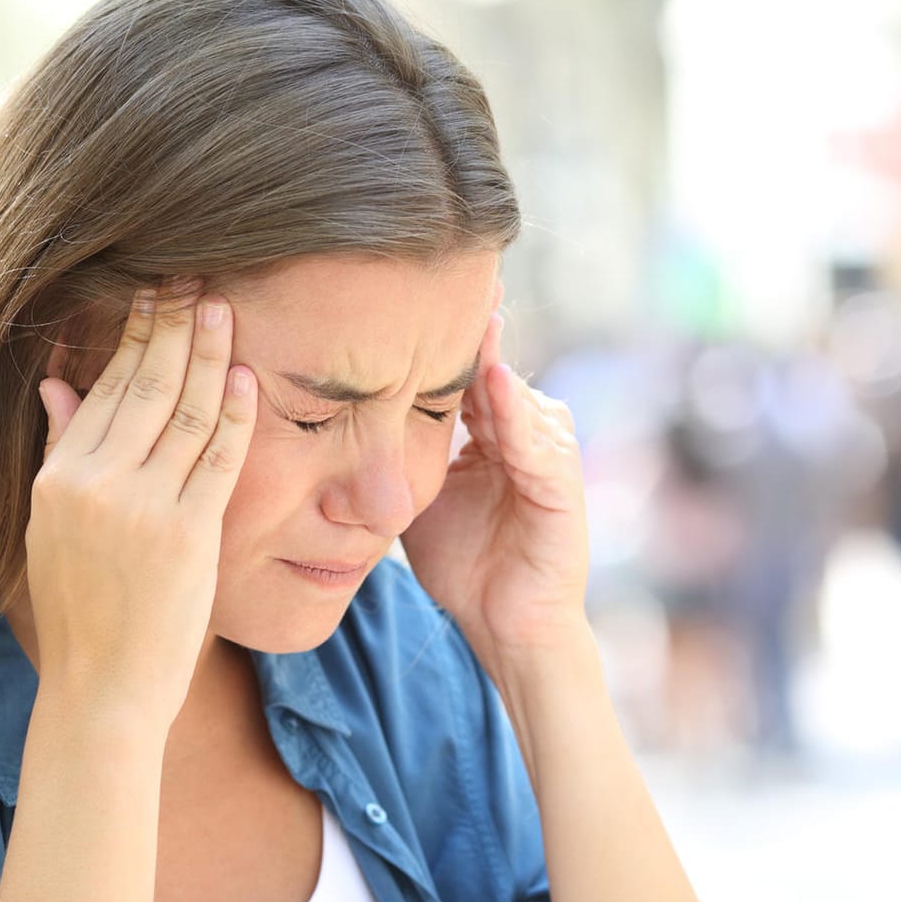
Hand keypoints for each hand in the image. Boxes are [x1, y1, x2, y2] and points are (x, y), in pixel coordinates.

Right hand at [24, 283, 255, 733]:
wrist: (103, 689)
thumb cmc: (82, 612)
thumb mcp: (50, 529)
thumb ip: (59, 452)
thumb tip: (56, 382)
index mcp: (57, 480)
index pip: (102, 390)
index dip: (131, 338)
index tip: (151, 295)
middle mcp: (95, 486)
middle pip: (142, 387)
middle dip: (170, 326)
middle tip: (192, 276)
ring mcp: (143, 508)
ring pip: (182, 412)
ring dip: (205, 353)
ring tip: (220, 305)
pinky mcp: (188, 534)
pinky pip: (216, 458)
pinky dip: (233, 412)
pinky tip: (243, 374)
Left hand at [400, 290, 590, 685]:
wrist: (505, 626)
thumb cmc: (463, 565)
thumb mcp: (418, 498)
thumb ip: (393, 457)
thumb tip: (336, 423)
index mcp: (490, 435)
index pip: (463, 374)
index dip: (438, 338)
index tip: (408, 290)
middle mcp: (524, 436)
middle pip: (495, 373)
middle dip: (474, 330)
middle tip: (450, 275)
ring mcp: (548, 460)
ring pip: (518, 399)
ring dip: (494, 362)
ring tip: (472, 317)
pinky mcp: (564, 492)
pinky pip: (540, 446)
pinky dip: (517, 415)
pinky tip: (495, 385)